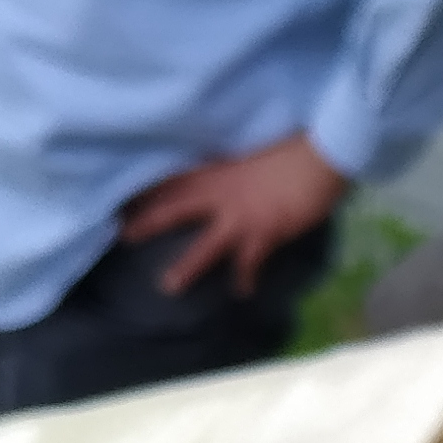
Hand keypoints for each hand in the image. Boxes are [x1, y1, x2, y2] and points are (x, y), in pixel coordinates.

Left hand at [119, 129, 351, 296]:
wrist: (320, 155)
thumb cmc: (291, 149)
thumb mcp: (250, 154)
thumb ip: (232, 169)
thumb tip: (225, 177)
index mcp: (217, 171)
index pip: (173, 179)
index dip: (147, 189)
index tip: (123, 197)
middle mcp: (221, 194)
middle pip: (175, 209)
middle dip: (148, 222)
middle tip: (122, 235)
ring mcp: (241, 216)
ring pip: (205, 245)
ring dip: (186, 266)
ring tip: (167, 286)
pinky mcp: (265, 232)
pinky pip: (249, 262)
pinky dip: (245, 279)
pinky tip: (243, 293)